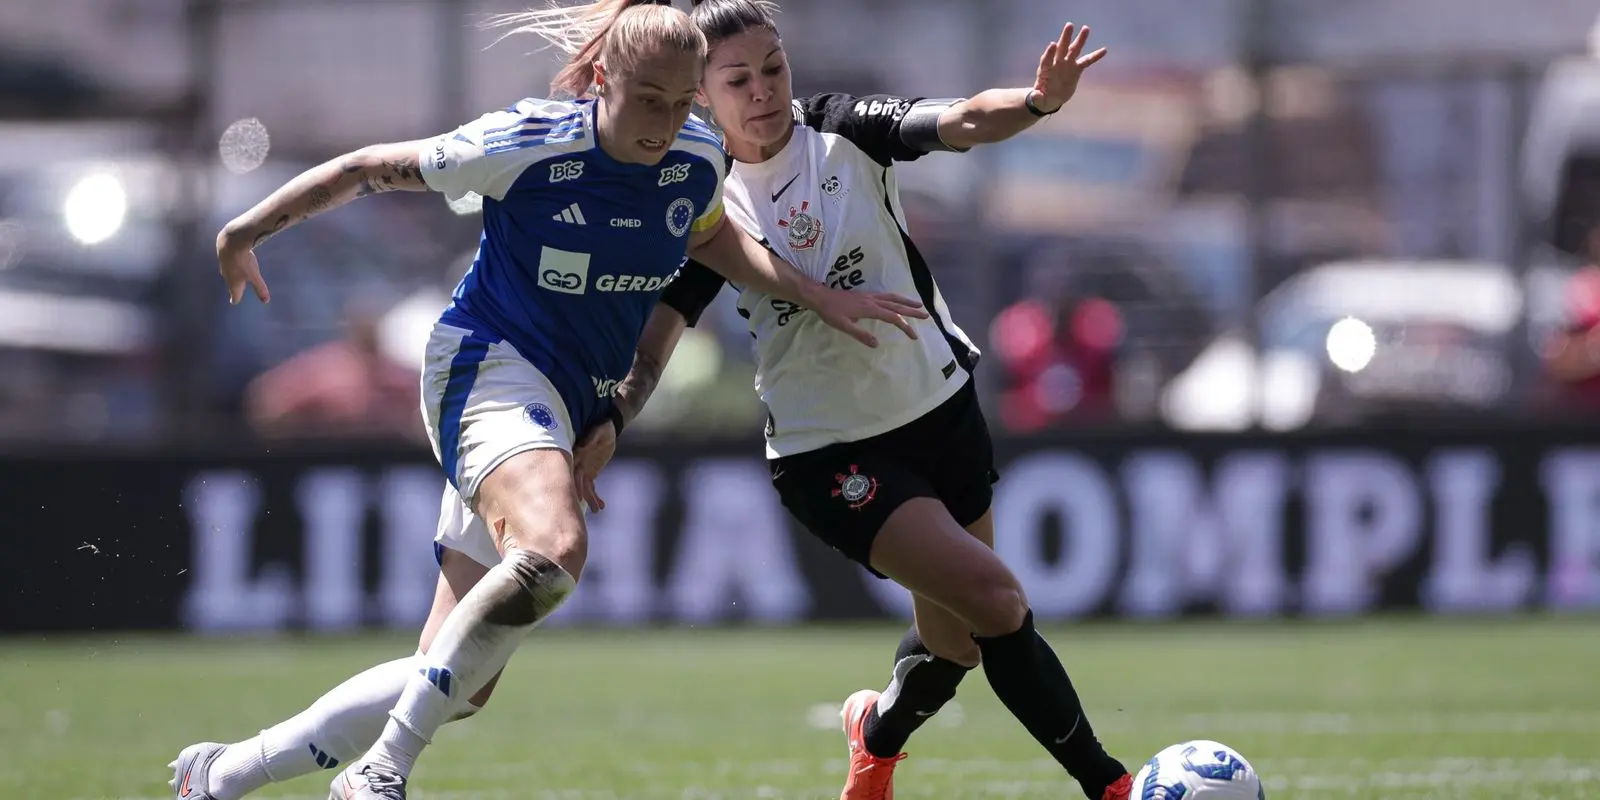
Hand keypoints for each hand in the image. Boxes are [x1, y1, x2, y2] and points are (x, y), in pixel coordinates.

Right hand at [218, 234, 270, 304]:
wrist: (230, 243)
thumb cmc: (243, 262)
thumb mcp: (254, 276)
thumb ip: (260, 288)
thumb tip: (266, 301)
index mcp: (234, 284)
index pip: (234, 295)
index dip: (235, 299)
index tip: (234, 301)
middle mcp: (226, 277)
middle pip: (231, 285)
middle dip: (235, 288)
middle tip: (238, 290)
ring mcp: (223, 266)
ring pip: (228, 274)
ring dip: (233, 276)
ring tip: (238, 277)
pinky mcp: (223, 256)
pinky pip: (228, 264)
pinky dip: (232, 265)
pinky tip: (235, 262)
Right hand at [572, 420, 617, 511]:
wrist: (608, 429)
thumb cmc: (602, 427)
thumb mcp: (600, 430)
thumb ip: (592, 437)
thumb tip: (582, 446)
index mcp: (576, 454)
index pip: (572, 469)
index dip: (573, 481)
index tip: (576, 494)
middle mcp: (577, 464)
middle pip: (576, 481)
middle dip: (581, 494)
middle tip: (586, 505)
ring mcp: (583, 470)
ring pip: (584, 487)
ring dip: (590, 499)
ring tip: (597, 510)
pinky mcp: (590, 473)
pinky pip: (591, 487)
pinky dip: (595, 497)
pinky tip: (601, 506)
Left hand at [807, 287, 928, 347]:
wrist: (820, 296)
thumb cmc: (830, 313)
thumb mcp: (844, 326)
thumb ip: (861, 335)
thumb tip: (877, 344)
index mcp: (870, 308)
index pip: (893, 318)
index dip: (905, 327)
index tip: (913, 336)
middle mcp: (873, 300)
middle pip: (897, 305)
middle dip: (912, 311)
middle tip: (926, 316)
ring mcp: (869, 296)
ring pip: (892, 297)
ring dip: (906, 302)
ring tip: (918, 305)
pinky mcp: (865, 295)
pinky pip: (885, 295)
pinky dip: (895, 298)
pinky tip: (896, 300)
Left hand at [1030, 22, 1106, 113]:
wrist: (1051, 98)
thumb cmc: (1042, 97)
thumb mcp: (1039, 99)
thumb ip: (1037, 97)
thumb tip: (1035, 96)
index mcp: (1046, 69)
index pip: (1047, 58)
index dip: (1050, 52)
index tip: (1053, 44)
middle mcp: (1056, 63)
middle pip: (1061, 48)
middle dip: (1065, 38)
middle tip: (1069, 25)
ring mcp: (1067, 64)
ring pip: (1074, 50)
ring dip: (1080, 40)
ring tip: (1086, 28)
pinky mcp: (1076, 69)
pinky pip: (1087, 61)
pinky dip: (1095, 56)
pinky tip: (1104, 50)